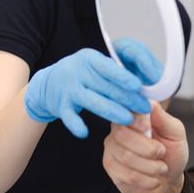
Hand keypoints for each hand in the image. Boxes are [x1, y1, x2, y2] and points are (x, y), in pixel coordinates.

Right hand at [24, 40, 162, 138]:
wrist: (48, 84)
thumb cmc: (83, 74)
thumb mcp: (97, 66)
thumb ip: (116, 73)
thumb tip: (142, 87)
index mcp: (90, 59)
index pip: (109, 68)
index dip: (124, 78)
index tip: (139, 87)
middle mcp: (78, 72)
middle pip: (106, 87)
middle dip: (128, 99)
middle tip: (145, 109)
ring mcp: (68, 89)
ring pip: (93, 102)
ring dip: (113, 113)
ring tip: (129, 120)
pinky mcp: (61, 106)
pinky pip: (70, 118)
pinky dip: (77, 126)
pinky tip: (85, 133)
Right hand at [103, 101, 187, 192]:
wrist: (169, 180)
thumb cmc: (172, 152)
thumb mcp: (175, 134)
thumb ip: (164, 119)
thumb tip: (150, 103)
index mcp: (134, 116)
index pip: (126, 112)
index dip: (135, 120)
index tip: (148, 127)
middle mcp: (118, 129)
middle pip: (122, 135)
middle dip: (148, 148)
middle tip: (162, 152)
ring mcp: (112, 149)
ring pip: (126, 157)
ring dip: (151, 166)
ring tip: (162, 167)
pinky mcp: (111, 168)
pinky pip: (126, 175)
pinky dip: (147, 179)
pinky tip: (153, 179)